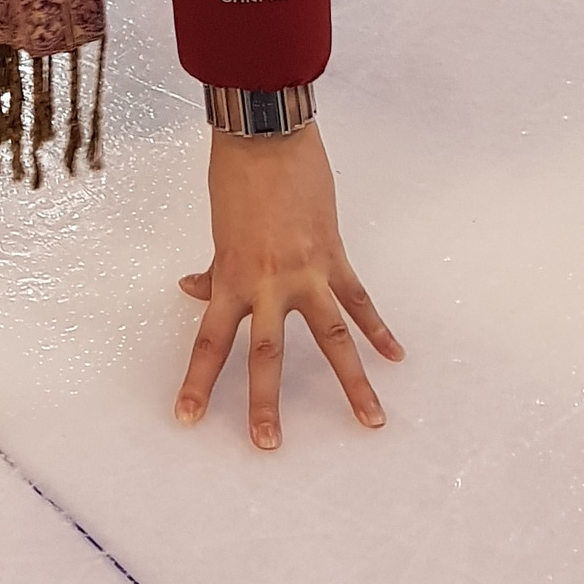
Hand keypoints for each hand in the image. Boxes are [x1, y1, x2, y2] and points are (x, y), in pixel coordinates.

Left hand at [174, 120, 401, 447]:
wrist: (267, 138)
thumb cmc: (236, 177)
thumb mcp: (219, 228)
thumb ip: (215, 268)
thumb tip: (195, 292)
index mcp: (231, 277)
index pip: (210, 341)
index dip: (198, 381)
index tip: (187, 418)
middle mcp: (268, 283)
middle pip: (266, 355)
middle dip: (266, 403)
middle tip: (267, 445)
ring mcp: (306, 273)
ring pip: (331, 340)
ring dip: (352, 383)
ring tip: (371, 422)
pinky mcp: (335, 257)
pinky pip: (360, 301)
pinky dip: (379, 329)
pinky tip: (396, 356)